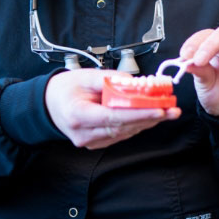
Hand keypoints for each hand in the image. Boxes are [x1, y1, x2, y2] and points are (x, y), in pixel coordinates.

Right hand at [45, 68, 179, 148]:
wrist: (47, 104)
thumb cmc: (64, 89)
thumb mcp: (85, 76)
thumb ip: (111, 79)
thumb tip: (135, 83)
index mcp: (77, 115)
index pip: (113, 117)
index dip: (139, 114)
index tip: (159, 109)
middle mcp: (84, 133)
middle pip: (123, 127)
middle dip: (150, 118)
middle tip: (172, 109)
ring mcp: (90, 141)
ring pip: (125, 132)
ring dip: (147, 122)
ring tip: (167, 112)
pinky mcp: (96, 143)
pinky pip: (120, 134)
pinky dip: (136, 124)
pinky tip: (150, 117)